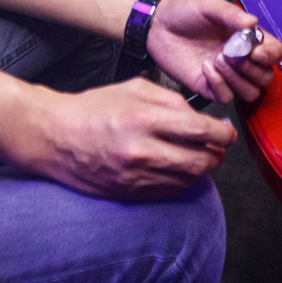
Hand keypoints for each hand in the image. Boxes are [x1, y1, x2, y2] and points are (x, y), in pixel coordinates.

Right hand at [25, 77, 235, 199]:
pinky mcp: (130, 193)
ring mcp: (136, 177)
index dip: (222, 133)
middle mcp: (142, 151)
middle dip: (217, 154)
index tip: (227, 132)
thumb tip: (201, 117)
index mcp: (144, 119)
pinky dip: (181, 181)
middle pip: (202, 161)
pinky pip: (170, 191)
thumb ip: (171, 100)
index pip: (201, 131)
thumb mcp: (133, 89)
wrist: (54, 137)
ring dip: (201, 169)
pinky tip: (176, 168)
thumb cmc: (93, 108)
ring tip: (197, 155)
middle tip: (217, 146)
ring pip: (189, 180)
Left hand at [146, 0, 281, 103]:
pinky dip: (220, 85)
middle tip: (232, 54)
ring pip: (250, 92)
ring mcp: (226, 75)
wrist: (156, 25)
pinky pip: (226, 97)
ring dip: (238, 79)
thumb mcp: (208, 4)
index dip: (272, 55)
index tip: (256, 51)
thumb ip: (230, 13)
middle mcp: (241, 59)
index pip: (275, 52)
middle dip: (253, 69)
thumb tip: (253, 23)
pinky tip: (205, 68)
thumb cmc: (185, 10)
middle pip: (266, 77)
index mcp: (247, 37)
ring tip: (217, 59)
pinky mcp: (209, 87)